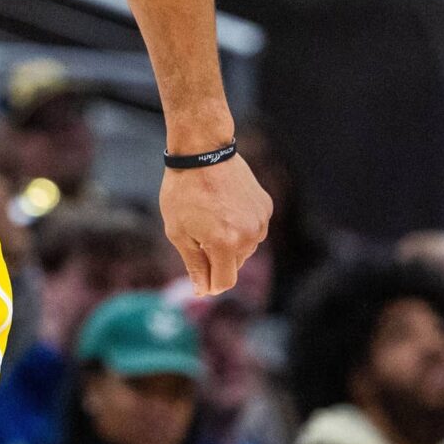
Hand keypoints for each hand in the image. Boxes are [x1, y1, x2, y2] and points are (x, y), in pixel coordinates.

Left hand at [161, 154, 270, 294]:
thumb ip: (194, 264)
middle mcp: (248, 236)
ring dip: (230, 243)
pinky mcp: (266, 207)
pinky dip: (240, 226)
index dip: (211, 285)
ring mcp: (260, 221)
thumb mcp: (178, 231)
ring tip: (211, 218)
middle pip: (235, 265)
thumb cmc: (183, 192)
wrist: (203, 152)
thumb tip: (202, 291)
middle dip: (217, 260)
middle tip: (198, 235)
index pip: (224, 282)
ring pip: (246, 248)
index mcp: (224, 244)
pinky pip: (254, 229)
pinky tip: (224, 208)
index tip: (201, 281)